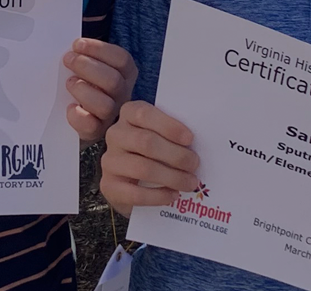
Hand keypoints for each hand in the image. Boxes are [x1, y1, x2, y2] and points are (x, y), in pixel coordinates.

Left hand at [62, 39, 137, 142]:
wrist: (73, 117)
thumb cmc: (82, 83)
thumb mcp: (87, 64)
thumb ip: (83, 51)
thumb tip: (68, 40)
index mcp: (124, 75)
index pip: (122, 59)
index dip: (99, 50)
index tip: (77, 44)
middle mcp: (121, 95)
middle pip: (114, 81)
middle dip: (88, 66)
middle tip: (68, 59)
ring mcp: (109, 115)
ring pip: (105, 105)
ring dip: (84, 90)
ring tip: (69, 83)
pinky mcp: (94, 132)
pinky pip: (90, 125)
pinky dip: (78, 115)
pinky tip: (69, 107)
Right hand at [100, 100, 199, 216]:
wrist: (132, 182)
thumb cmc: (154, 153)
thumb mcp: (162, 136)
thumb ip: (174, 135)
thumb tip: (201, 144)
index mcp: (129, 115)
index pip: (144, 114)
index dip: (168, 126)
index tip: (190, 138)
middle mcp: (115, 135)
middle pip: (145, 142)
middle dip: (175, 155)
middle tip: (194, 164)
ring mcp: (109, 161)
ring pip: (142, 168)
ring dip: (172, 177)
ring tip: (190, 183)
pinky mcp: (109, 185)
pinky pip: (135, 193)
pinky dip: (158, 195)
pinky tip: (173, 195)